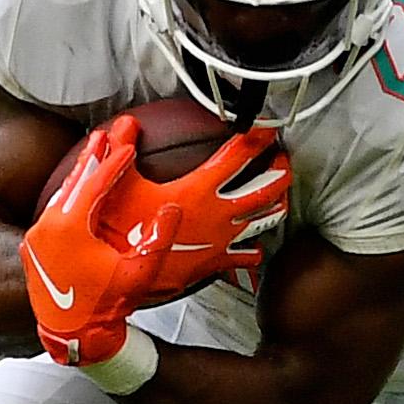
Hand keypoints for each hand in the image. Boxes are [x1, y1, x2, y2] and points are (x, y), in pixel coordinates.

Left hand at [20, 118, 180, 365]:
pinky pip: (54, 211)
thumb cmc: (104, 308)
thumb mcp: (138, 274)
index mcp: (71, 226)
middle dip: (94, 154)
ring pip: (62, 194)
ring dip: (81, 174)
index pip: (97, 182)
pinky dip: (70, 195)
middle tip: (106, 131)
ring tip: (94, 153)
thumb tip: (171, 208)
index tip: (130, 140)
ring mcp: (38, 237)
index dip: (116, 159)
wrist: (69, 336)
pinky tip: (78, 192)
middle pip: (75, 180)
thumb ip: (157, 240)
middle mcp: (48, 226)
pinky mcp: (33, 248)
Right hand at [112, 126, 291, 300]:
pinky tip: (255, 243)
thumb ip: (122, 151)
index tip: (267, 127)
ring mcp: (224, 239)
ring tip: (282, 194)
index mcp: (201, 189)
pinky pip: (249, 254)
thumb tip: (125, 125)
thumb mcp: (121, 186)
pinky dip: (256, 247)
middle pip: (266, 189)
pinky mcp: (219, 261)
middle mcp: (221, 213)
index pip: (239, 156)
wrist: (127, 278)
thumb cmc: (124, 235)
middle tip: (282, 158)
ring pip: (267, 220)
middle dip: (280, 170)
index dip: (257, 137)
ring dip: (278, 204)